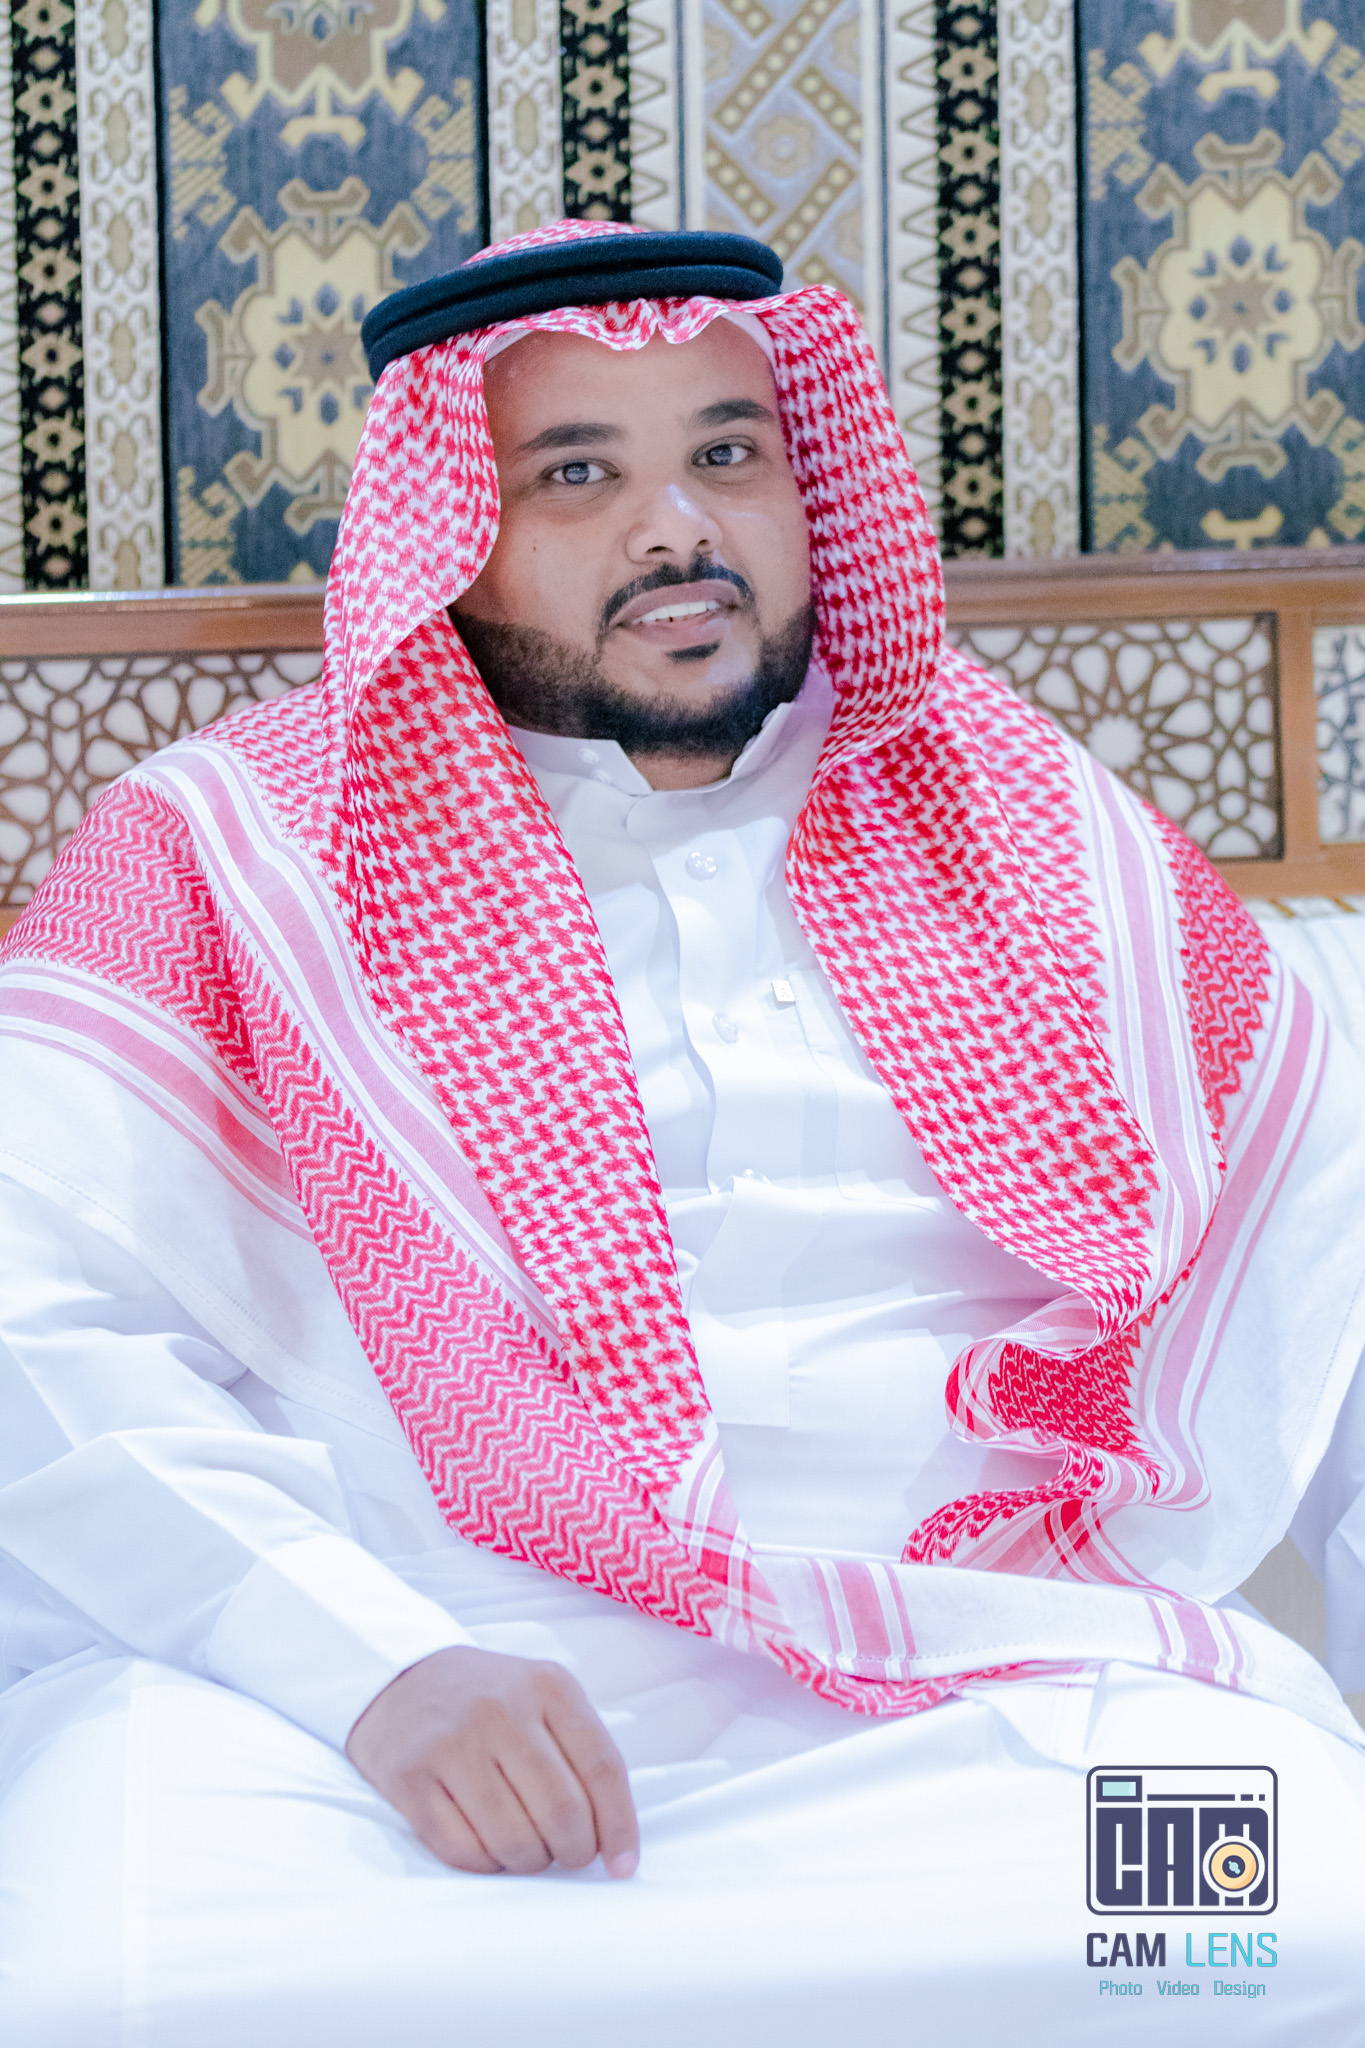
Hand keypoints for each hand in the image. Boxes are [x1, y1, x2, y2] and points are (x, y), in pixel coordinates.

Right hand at [345, 1645, 638, 1878]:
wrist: (403, 1680)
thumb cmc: (492, 1700)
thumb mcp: (545, 1697)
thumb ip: (583, 1751)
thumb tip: (614, 1838)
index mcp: (547, 1686)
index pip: (602, 1767)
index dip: (620, 1826)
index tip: (623, 1866)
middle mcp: (500, 1710)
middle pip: (561, 1809)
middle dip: (574, 1850)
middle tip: (568, 1855)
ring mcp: (451, 1743)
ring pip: (513, 1839)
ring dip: (530, 1862)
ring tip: (528, 1849)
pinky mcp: (409, 1778)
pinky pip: (462, 1851)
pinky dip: (486, 1866)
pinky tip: (490, 1849)